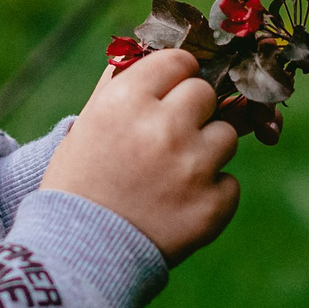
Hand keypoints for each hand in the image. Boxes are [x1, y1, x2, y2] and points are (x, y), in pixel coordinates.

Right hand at [39, 49, 239, 265]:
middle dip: (192, 112)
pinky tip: (178, 206)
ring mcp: (193, 168)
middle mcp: (164, 127)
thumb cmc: (79, 184)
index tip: (172, 90)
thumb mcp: (87, 124)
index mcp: (128, 101)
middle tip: (169, 137)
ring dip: (206, 151)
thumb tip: (150, 51)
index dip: (177, 75)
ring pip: (226, 136)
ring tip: (173, 176)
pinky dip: (210, 195)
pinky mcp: (212, 207)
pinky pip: (230, 184)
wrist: (78, 256)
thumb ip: (120, 84)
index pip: (179, 61)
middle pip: (205, 94)